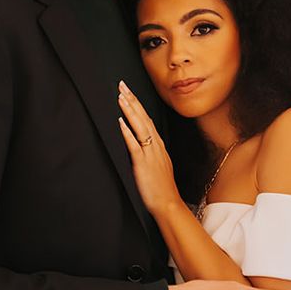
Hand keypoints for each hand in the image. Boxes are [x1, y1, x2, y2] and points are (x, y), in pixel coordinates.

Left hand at [117, 81, 180, 214]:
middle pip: (144, 118)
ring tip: (121, 97)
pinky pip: (135, 145)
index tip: (128, 93)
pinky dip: (128, 132)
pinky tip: (121, 122)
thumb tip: (140, 144)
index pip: (147, 119)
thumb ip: (150, 153)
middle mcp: (156, 146)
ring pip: (140, 127)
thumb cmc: (162, 188)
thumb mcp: (158, 165)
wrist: (169, 204)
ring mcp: (150, 154)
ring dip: (130, 111)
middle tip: (122, 85)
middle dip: (132, 100)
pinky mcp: (143, 164)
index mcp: (159, 146)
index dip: (137, 105)